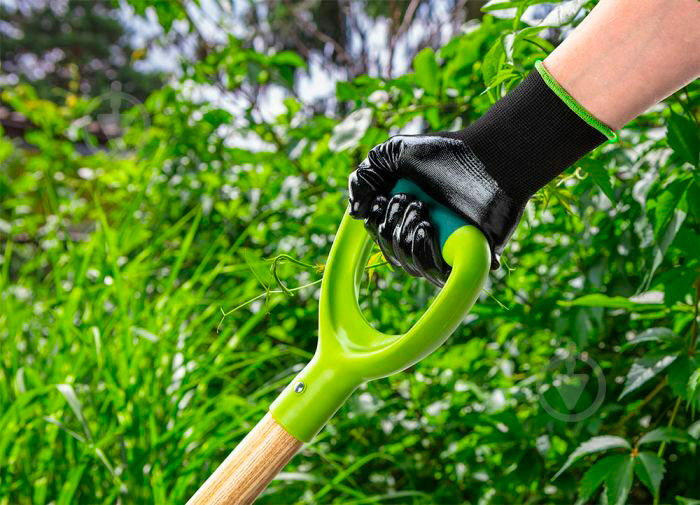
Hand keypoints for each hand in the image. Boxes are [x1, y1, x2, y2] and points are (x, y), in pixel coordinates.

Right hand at [348, 68, 609, 285]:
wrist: (492, 157)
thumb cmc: (446, 152)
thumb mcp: (393, 153)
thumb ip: (364, 177)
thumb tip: (355, 214)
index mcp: (407, 214)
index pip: (381, 236)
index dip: (377, 224)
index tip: (382, 203)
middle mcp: (425, 234)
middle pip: (395, 254)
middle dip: (393, 230)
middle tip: (411, 201)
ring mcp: (447, 249)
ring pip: (414, 268)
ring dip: (409, 243)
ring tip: (423, 215)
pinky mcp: (468, 259)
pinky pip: (442, 277)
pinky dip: (431, 260)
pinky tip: (429, 230)